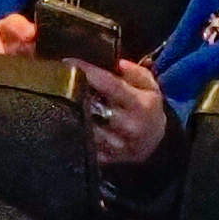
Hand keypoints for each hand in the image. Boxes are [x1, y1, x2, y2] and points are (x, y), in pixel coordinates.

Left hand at [73, 53, 170, 169]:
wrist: (154, 143)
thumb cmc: (148, 109)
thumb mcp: (150, 87)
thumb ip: (135, 72)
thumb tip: (118, 63)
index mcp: (140, 106)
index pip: (108, 84)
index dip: (86, 71)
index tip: (68, 61)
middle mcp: (128, 127)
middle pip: (92, 106)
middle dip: (75, 92)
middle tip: (64, 81)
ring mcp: (115, 145)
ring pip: (83, 126)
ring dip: (72, 112)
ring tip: (65, 100)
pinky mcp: (104, 158)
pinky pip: (81, 142)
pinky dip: (74, 129)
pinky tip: (72, 119)